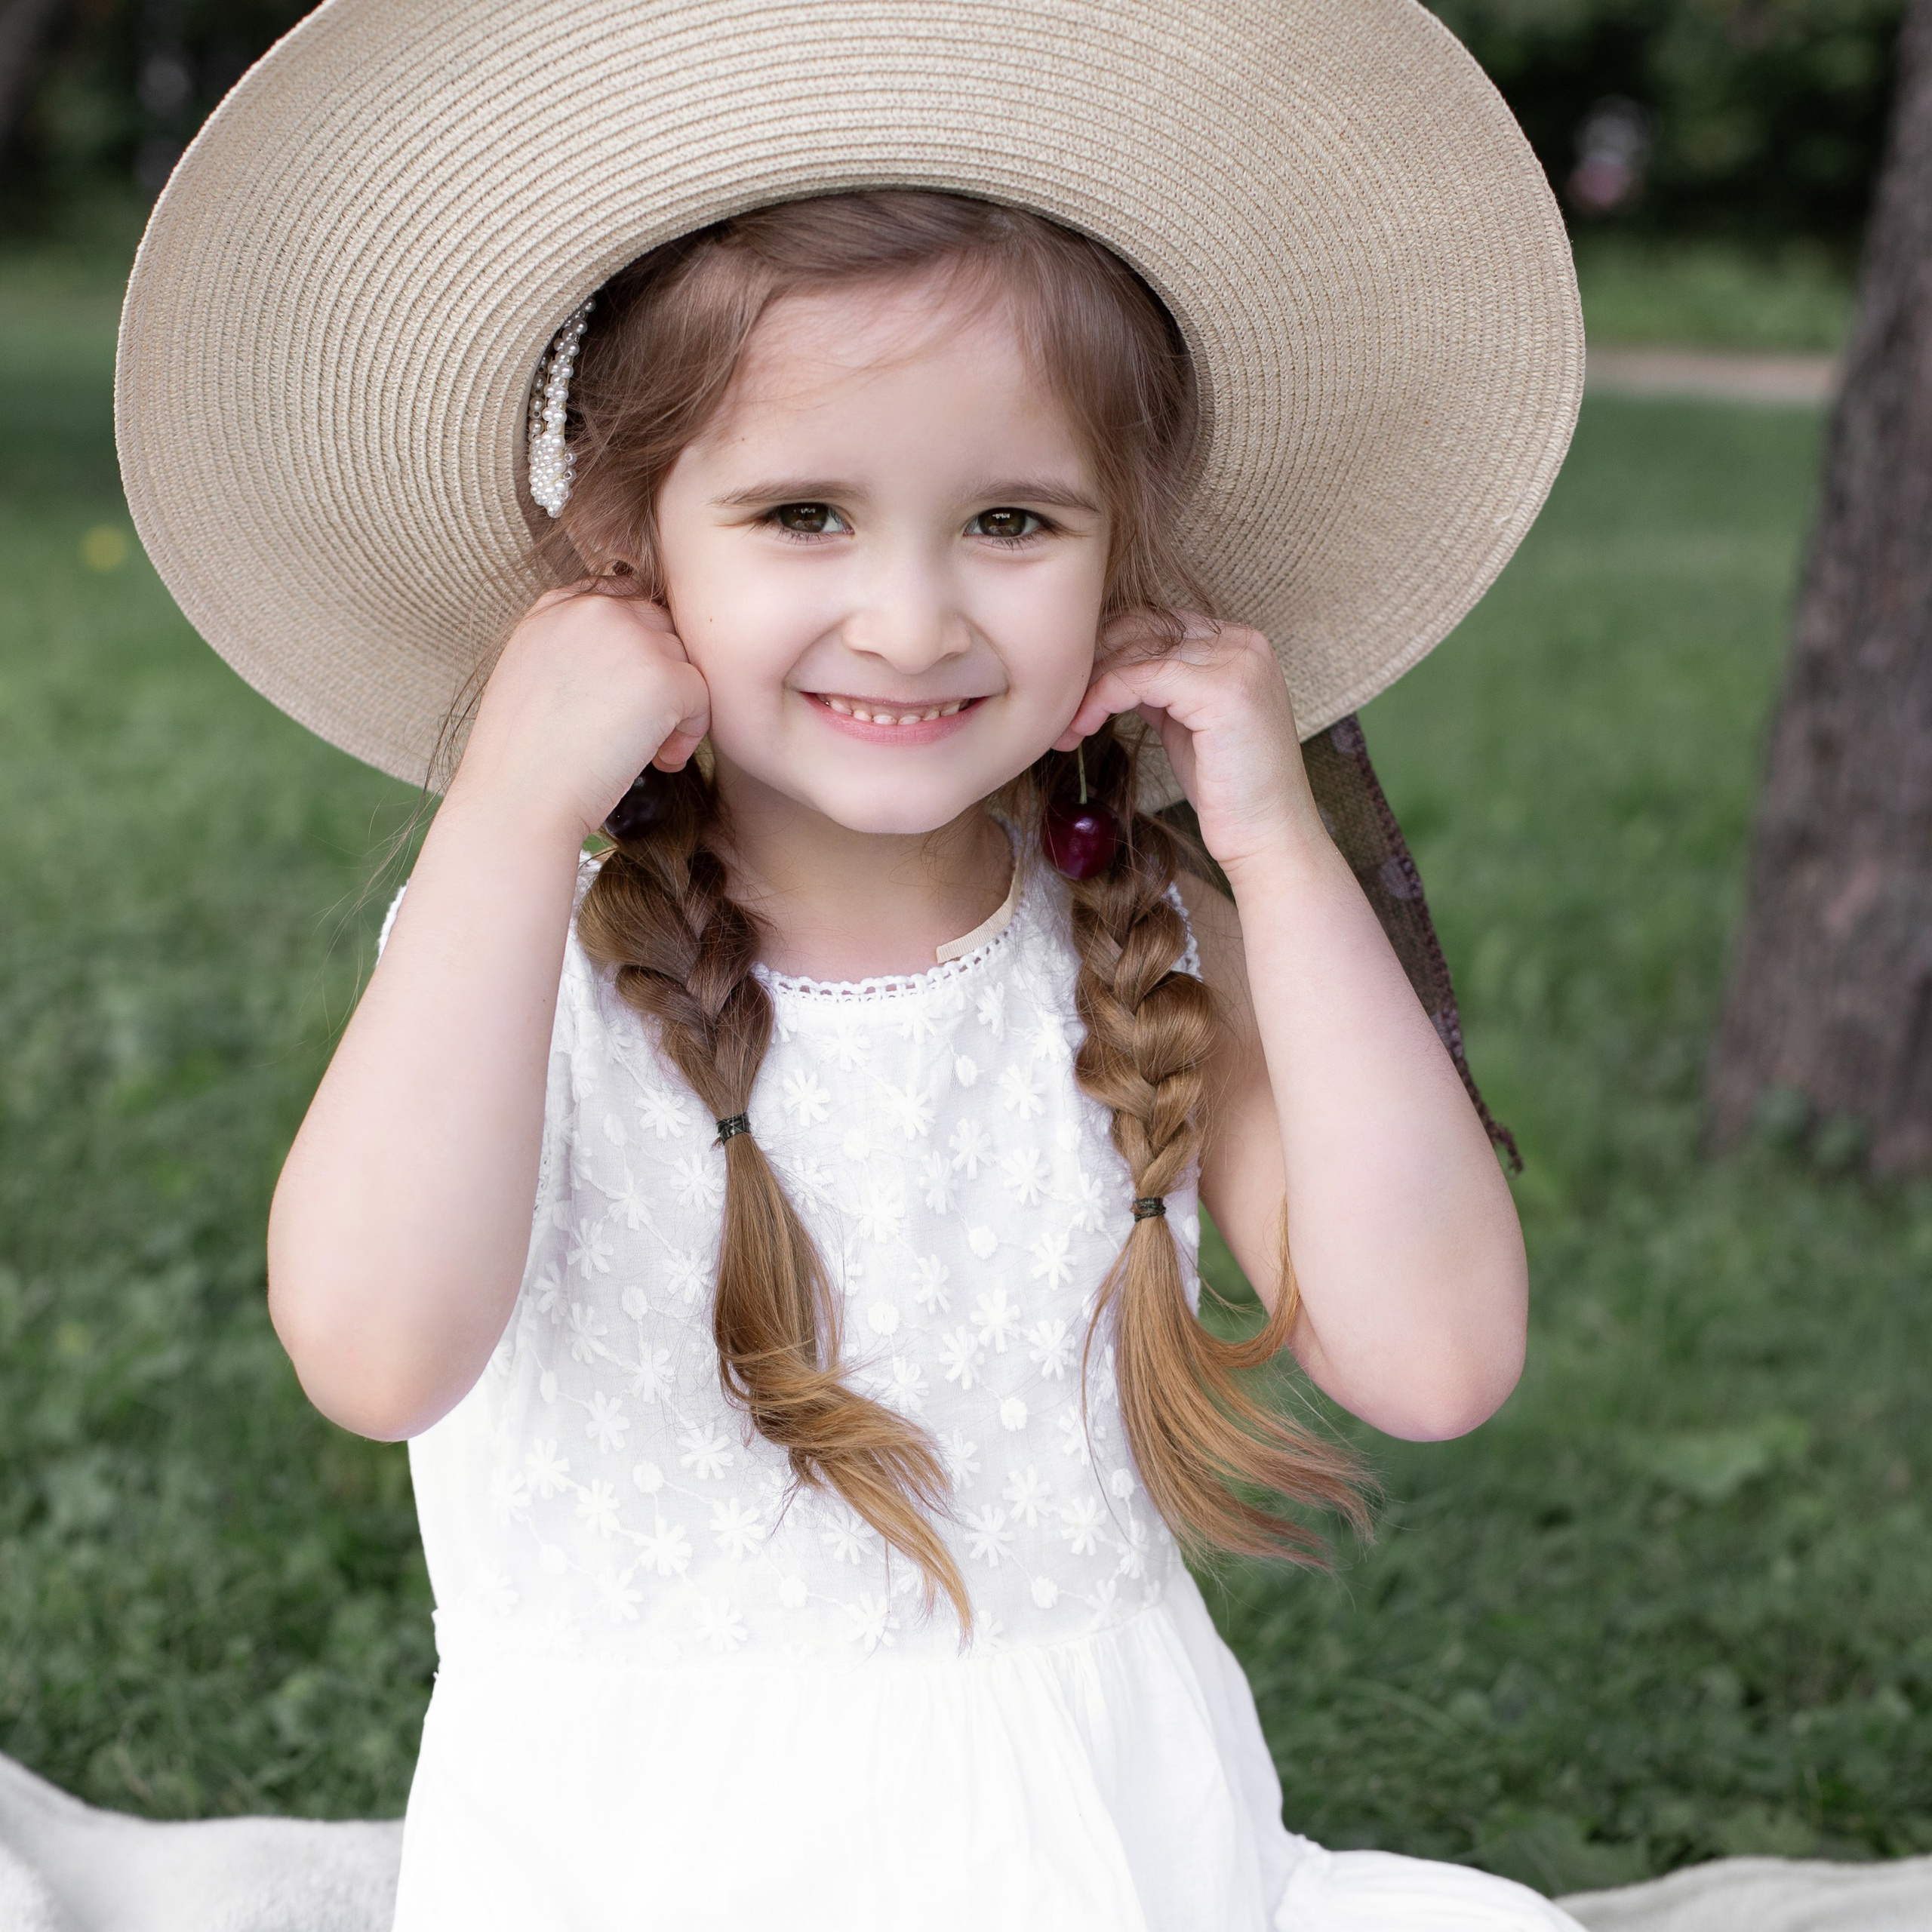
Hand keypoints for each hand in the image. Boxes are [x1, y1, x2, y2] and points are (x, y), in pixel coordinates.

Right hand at [451, 586, 711, 844]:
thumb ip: (572, 647)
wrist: (517, 797)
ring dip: (676, 707)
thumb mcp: (528, 675)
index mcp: (557, 608)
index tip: (626, 691)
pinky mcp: (663, 678)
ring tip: (647, 750)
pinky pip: (702, 695)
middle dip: (658, 675)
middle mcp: (594, 611)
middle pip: (659, 628)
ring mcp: (631, 639)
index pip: (621, 599)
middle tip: (638, 729)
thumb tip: (625, 657)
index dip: (635, 646)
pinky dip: (690, 734)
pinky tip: (660, 762)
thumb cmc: (521, 757)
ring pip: (684, 661)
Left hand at [1054, 613, 1324, 873]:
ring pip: (1135, 651)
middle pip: (1143, 627)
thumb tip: (1108, 667)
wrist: (1268, 836)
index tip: (1071, 687)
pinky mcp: (1221, 690)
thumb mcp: (1185, 723)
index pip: (1156, 621)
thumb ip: (1158, 687)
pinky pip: (1139, 678)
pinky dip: (1102, 698)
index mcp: (1239, 643)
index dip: (1105, 649)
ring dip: (1089, 688)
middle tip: (1058, 705)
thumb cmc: (1226, 789)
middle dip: (1092, 664)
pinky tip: (1082, 727)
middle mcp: (1243, 642)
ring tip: (1066, 727)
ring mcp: (1237, 662)